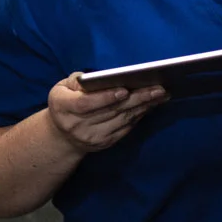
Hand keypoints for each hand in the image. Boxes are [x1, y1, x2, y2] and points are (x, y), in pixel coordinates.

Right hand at [46, 74, 167, 153]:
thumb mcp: (62, 87)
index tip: (124, 90)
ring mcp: (92, 137)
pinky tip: (150, 105)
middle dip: (137, 99)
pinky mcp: (105, 143)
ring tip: (160, 94)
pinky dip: (139, 116)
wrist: (62, 136)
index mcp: (63, 107)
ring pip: (122, 120)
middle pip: (111, 111)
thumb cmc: (65, 103)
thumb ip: (79, 81)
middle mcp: (77, 124)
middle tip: (158, 89)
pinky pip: (126, 128)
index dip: (105, 97)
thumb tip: (104, 77)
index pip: (86, 104)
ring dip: (144, 106)